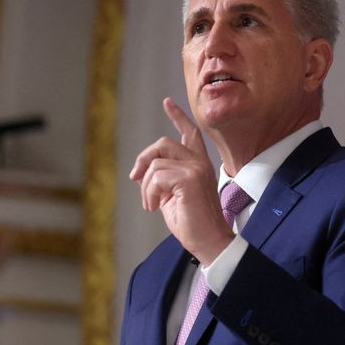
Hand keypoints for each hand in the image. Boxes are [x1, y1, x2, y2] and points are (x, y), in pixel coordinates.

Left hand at [129, 97, 234, 265]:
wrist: (209, 242)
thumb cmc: (192, 224)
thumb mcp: (173, 197)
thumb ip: (164, 179)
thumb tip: (143, 172)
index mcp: (198, 165)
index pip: (190, 133)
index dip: (178, 116)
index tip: (167, 102)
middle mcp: (200, 162)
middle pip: (163, 143)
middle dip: (143, 159)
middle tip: (135, 178)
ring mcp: (196, 168)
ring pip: (156, 163)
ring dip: (145, 187)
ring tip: (151, 204)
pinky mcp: (190, 179)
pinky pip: (156, 177)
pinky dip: (150, 193)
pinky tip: (155, 206)